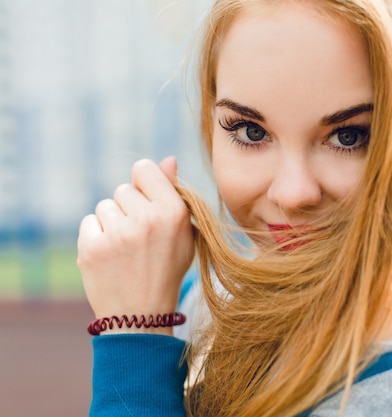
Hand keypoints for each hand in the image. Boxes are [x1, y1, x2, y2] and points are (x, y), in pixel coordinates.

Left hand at [77, 157, 193, 333]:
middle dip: (129, 208)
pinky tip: (109, 257)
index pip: (144, 168)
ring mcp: (118, 234)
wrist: (141, 316)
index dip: (144, 184)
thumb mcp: (182, 233)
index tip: (146, 202)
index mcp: (173, 212)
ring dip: (112, 223)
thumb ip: (173, 193)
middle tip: (139, 238)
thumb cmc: (165, 269)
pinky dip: (96, 237)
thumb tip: (167, 158)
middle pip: (123, 189)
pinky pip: (89, 223)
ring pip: (105, 206)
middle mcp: (147, 219)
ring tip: (125, 250)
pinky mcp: (92, 247)